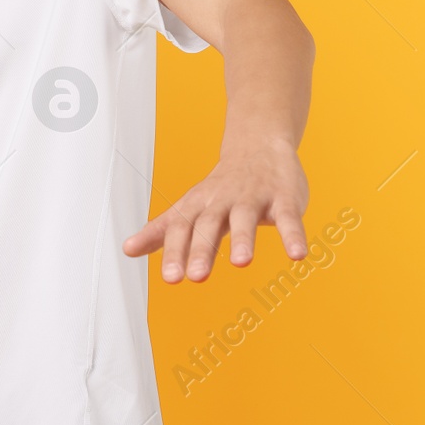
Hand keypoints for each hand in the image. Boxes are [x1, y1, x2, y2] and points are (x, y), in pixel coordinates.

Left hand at [122, 138, 308, 282]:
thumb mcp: (189, 207)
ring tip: (241, 263)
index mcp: (198, 207)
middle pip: (209, 225)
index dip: (175, 252)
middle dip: (202, 250)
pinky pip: (288, 218)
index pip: (182, 229)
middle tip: (196, 277)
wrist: (258, 145)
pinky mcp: (283, 198)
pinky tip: (297, 255)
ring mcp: (252, 199)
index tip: (170, 278)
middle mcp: (222, 201)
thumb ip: (161, 231)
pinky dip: (292, 235)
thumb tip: (127, 250)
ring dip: (243, 240)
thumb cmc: (221, 187)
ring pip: (245, 219)